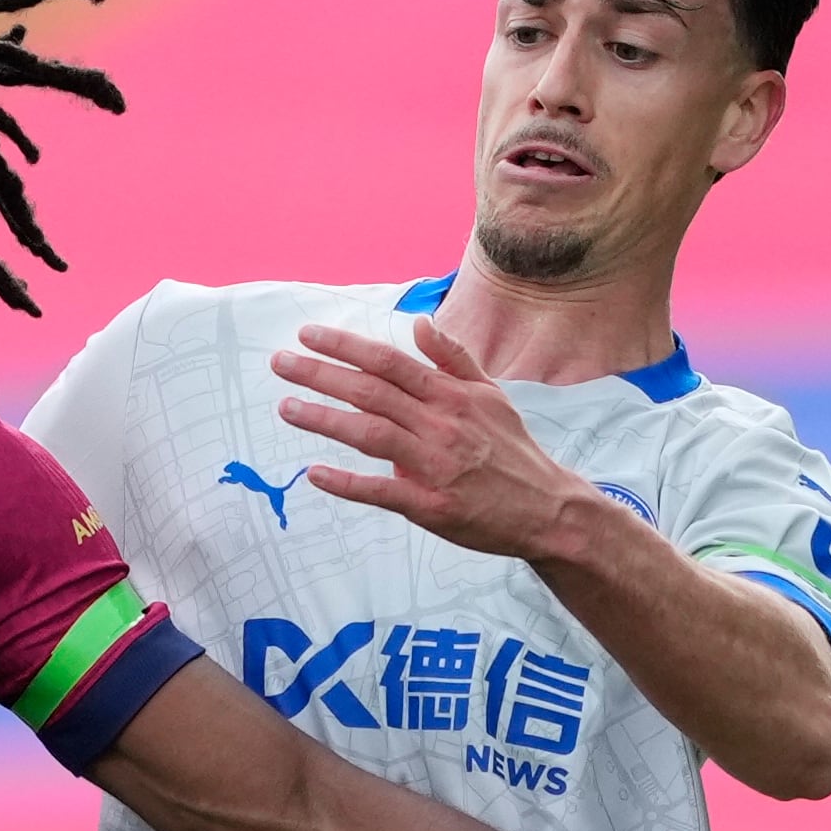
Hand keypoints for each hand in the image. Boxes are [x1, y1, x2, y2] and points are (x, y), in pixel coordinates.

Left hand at [273, 319, 597, 559]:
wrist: (549, 508)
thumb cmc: (511, 450)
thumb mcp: (491, 395)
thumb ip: (453, 358)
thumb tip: (420, 322)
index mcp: (452, 396)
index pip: (389, 362)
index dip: (346, 347)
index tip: (309, 336)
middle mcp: (441, 424)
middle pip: (372, 392)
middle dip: (322, 375)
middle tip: (281, 363)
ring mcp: (435, 465)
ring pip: (372, 434)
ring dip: (326, 419)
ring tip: (287, 408)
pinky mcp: (432, 506)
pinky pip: (383, 492)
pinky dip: (348, 483)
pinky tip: (316, 473)